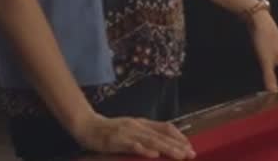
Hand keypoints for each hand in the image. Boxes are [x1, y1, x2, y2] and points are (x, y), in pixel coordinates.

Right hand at [69, 113, 194, 159]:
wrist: (86, 125)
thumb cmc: (109, 130)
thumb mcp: (130, 129)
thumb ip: (145, 134)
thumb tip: (162, 143)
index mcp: (142, 123)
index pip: (165, 127)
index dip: (178, 136)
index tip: (190, 146)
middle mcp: (137, 126)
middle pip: (161, 136)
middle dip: (177, 146)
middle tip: (191, 154)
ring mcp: (127, 132)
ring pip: (151, 141)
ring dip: (166, 149)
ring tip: (179, 155)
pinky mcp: (116, 140)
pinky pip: (132, 146)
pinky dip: (144, 150)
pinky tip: (154, 155)